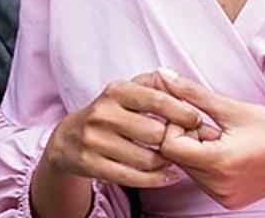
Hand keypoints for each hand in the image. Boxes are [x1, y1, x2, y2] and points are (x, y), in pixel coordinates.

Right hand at [40, 73, 207, 190]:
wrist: (67, 140)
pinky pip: (132, 177)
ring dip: (166, 162)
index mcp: (115, 91)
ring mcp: (94, 140)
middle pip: (154, 132)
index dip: (181, 111)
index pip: (156, 99)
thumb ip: (154, 85)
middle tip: (188, 145)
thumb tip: (184, 85)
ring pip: (145, 159)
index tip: (197, 120)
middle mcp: (103, 114)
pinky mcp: (91, 164)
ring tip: (175, 160)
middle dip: (174, 141)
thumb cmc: (108, 113)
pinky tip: (168, 176)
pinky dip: (156, 179)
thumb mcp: (125, 92)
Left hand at [152, 68, 264, 209]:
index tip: (199, 117)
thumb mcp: (233, 108)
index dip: (178, 125)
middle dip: (187, 137)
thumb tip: (164, 76)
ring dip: (196, 150)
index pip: (169, 145)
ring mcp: (223, 196)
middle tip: (213, 126)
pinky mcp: (228, 201)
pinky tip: (229, 153)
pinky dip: (207, 164)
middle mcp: (218, 185)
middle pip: (176, 157)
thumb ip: (193, 93)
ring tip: (223, 139)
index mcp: (219, 162)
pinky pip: (202, 180)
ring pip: (187, 169)